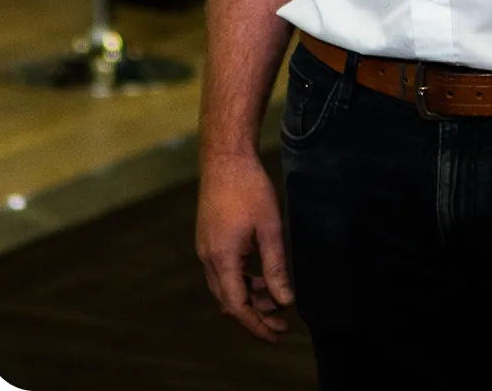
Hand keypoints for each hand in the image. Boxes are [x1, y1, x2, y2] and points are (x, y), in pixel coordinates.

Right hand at [196, 153, 293, 343]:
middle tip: (282, 322)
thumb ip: (275, 267)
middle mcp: (208, 258)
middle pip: (229, 301)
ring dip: (249, 296)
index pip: (238, 307)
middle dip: (256, 315)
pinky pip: (223, 270)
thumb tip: (285, 300)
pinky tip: (261, 275)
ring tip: (276, 299)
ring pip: (226, 286)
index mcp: (222, 259)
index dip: (257, 325)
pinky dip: (242, 279)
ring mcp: (206, 248)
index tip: (277, 335)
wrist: (225, 156)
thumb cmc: (249, 187)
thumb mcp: (269, 227)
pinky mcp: (209, 238)